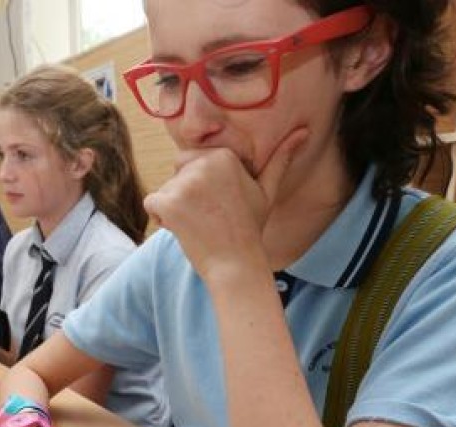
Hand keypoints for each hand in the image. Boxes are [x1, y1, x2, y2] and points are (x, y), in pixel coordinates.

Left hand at [143, 127, 308, 281]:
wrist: (236, 264)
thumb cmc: (250, 229)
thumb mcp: (267, 191)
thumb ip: (280, 159)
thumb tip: (303, 132)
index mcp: (224, 156)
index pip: (193, 161)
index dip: (201, 186)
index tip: (218, 206)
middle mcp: (204, 164)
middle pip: (177, 173)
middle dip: (185, 193)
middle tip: (208, 217)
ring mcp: (185, 183)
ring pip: (165, 190)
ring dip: (175, 209)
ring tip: (199, 225)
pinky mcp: (168, 202)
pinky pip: (152, 204)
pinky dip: (161, 219)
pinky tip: (182, 230)